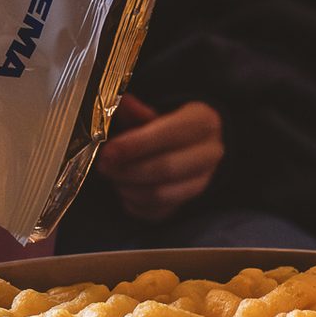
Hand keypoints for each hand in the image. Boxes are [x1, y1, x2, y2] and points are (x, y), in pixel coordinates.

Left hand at [95, 95, 224, 222]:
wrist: (191, 145)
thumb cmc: (169, 127)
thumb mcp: (156, 112)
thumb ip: (137, 111)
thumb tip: (121, 104)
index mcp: (204, 122)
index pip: (170, 135)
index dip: (135, 145)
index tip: (109, 151)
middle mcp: (211, 153)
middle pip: (166, 168)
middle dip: (128, 170)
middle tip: (104, 166)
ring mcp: (203, 181)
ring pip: (161, 194)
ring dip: (129, 188)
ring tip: (113, 177)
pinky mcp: (189, 202)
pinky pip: (157, 212)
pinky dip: (135, 204)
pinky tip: (125, 189)